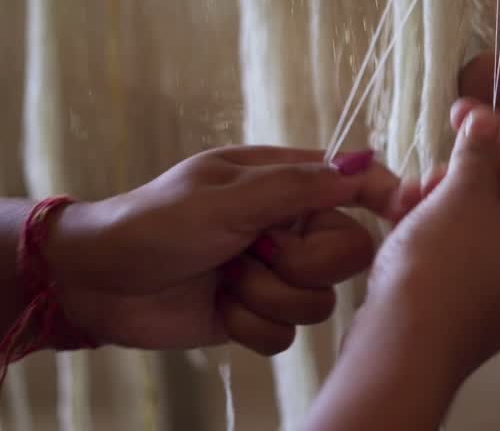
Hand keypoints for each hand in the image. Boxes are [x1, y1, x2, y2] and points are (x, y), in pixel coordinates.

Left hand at [46, 146, 405, 355]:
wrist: (98, 283)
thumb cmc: (154, 223)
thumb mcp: (226, 196)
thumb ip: (297, 186)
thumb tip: (362, 163)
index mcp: (284, 183)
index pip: (354, 182)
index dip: (385, 194)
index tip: (401, 213)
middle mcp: (288, 227)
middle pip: (348, 253)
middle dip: (303, 264)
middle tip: (256, 253)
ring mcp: (275, 273)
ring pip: (319, 301)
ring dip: (267, 297)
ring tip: (227, 280)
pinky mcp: (258, 314)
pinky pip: (287, 335)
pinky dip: (251, 326)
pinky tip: (220, 308)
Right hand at [362, 100, 499, 375]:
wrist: (403, 351)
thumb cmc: (443, 264)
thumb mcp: (462, 193)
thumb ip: (479, 151)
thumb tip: (485, 125)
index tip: (460, 110)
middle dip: (468, 170)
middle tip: (431, 167)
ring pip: (487, 220)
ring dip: (447, 197)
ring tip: (410, 199)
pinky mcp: (482, 306)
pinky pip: (472, 250)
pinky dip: (443, 228)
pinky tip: (407, 221)